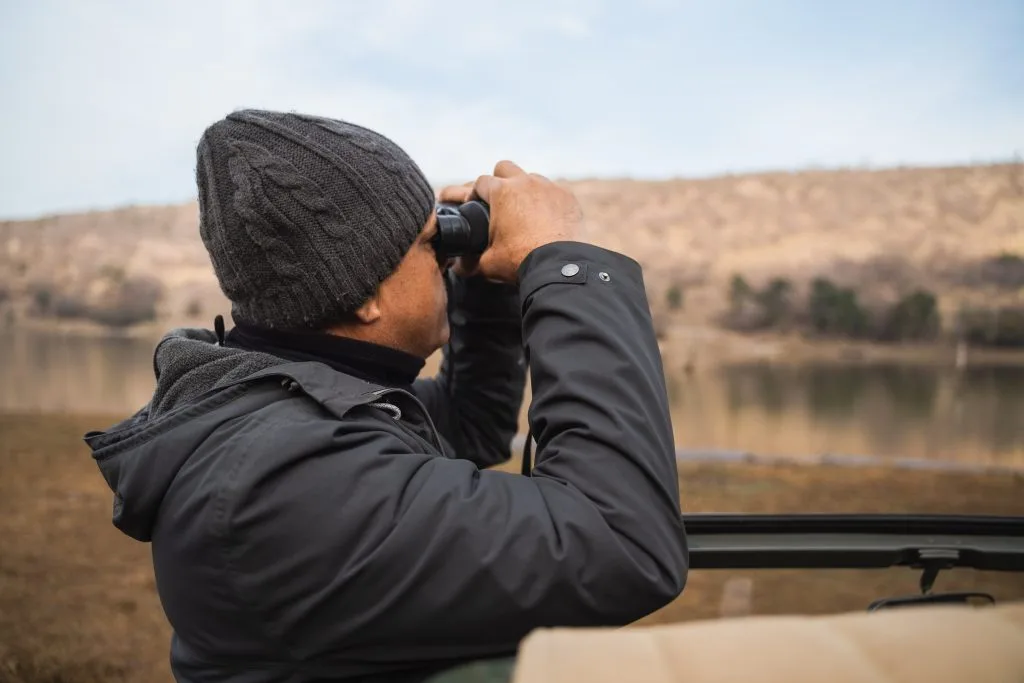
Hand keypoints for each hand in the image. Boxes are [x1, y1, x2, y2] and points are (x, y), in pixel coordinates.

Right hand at [438, 161, 584, 283]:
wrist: (558, 267)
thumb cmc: (521, 261)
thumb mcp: (488, 263)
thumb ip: (469, 262)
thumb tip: (459, 267)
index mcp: (501, 192)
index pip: (480, 182)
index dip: (474, 194)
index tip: (475, 205)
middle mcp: (525, 182)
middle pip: (504, 168)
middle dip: (499, 180)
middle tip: (498, 201)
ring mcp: (548, 186)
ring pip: (531, 177)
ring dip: (524, 189)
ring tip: (524, 210)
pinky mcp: (567, 196)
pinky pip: (553, 190)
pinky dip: (547, 200)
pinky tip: (546, 216)